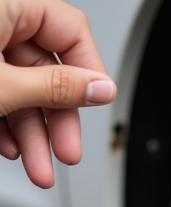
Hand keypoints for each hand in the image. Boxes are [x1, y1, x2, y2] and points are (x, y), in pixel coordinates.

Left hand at [0, 0, 115, 186]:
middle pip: (45, 68)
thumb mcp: (2, 84)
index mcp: (7, 5)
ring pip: (20, 87)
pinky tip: (7, 146)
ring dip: (32, 134)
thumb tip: (102, 88)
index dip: (88, 73)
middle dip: (55, 120)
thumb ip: (57, 87)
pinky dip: (4, 120)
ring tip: (37, 167)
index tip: (94, 106)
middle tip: (65, 152)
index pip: (70, 30)